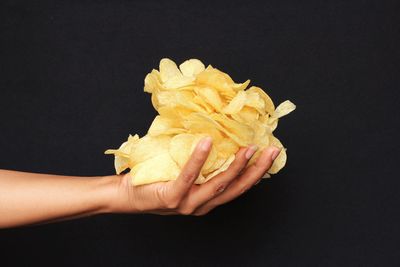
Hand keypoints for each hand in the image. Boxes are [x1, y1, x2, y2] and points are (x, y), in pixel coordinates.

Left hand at [110, 137, 280, 215]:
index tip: (270, 155)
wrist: (125, 195)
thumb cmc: (155, 179)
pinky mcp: (171, 198)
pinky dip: (199, 160)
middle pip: (235, 188)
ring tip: (248, 149)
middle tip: (271, 151)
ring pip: (217, 185)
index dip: (256, 173)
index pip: (237, 187)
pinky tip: (207, 143)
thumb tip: (216, 133)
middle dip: (256, 170)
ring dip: (235, 166)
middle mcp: (200, 205)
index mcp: (206, 199)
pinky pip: (188, 177)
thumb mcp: (184, 172)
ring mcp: (187, 204)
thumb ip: (201, 163)